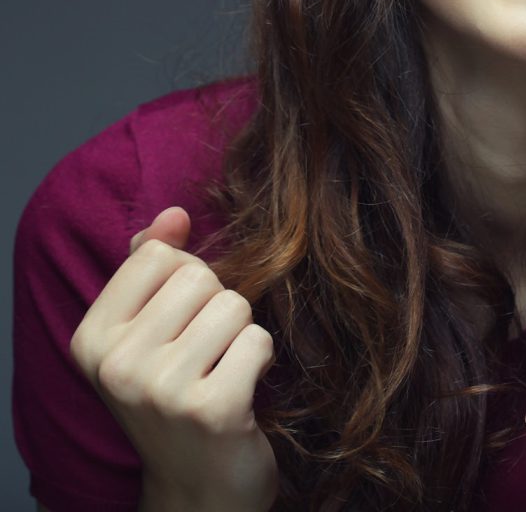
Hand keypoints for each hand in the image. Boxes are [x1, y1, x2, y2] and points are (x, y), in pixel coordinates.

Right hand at [69, 206, 278, 511]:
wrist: (199, 488)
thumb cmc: (178, 399)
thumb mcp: (148, 335)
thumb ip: (154, 268)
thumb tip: (174, 212)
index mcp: (92, 340)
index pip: (156, 255)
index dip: (186, 279)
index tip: (180, 323)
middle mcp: (116, 365)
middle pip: (201, 277)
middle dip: (218, 307)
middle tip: (207, 354)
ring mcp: (162, 389)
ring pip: (235, 305)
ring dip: (242, 334)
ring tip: (223, 371)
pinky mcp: (212, 408)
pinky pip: (259, 339)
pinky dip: (262, 359)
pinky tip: (243, 391)